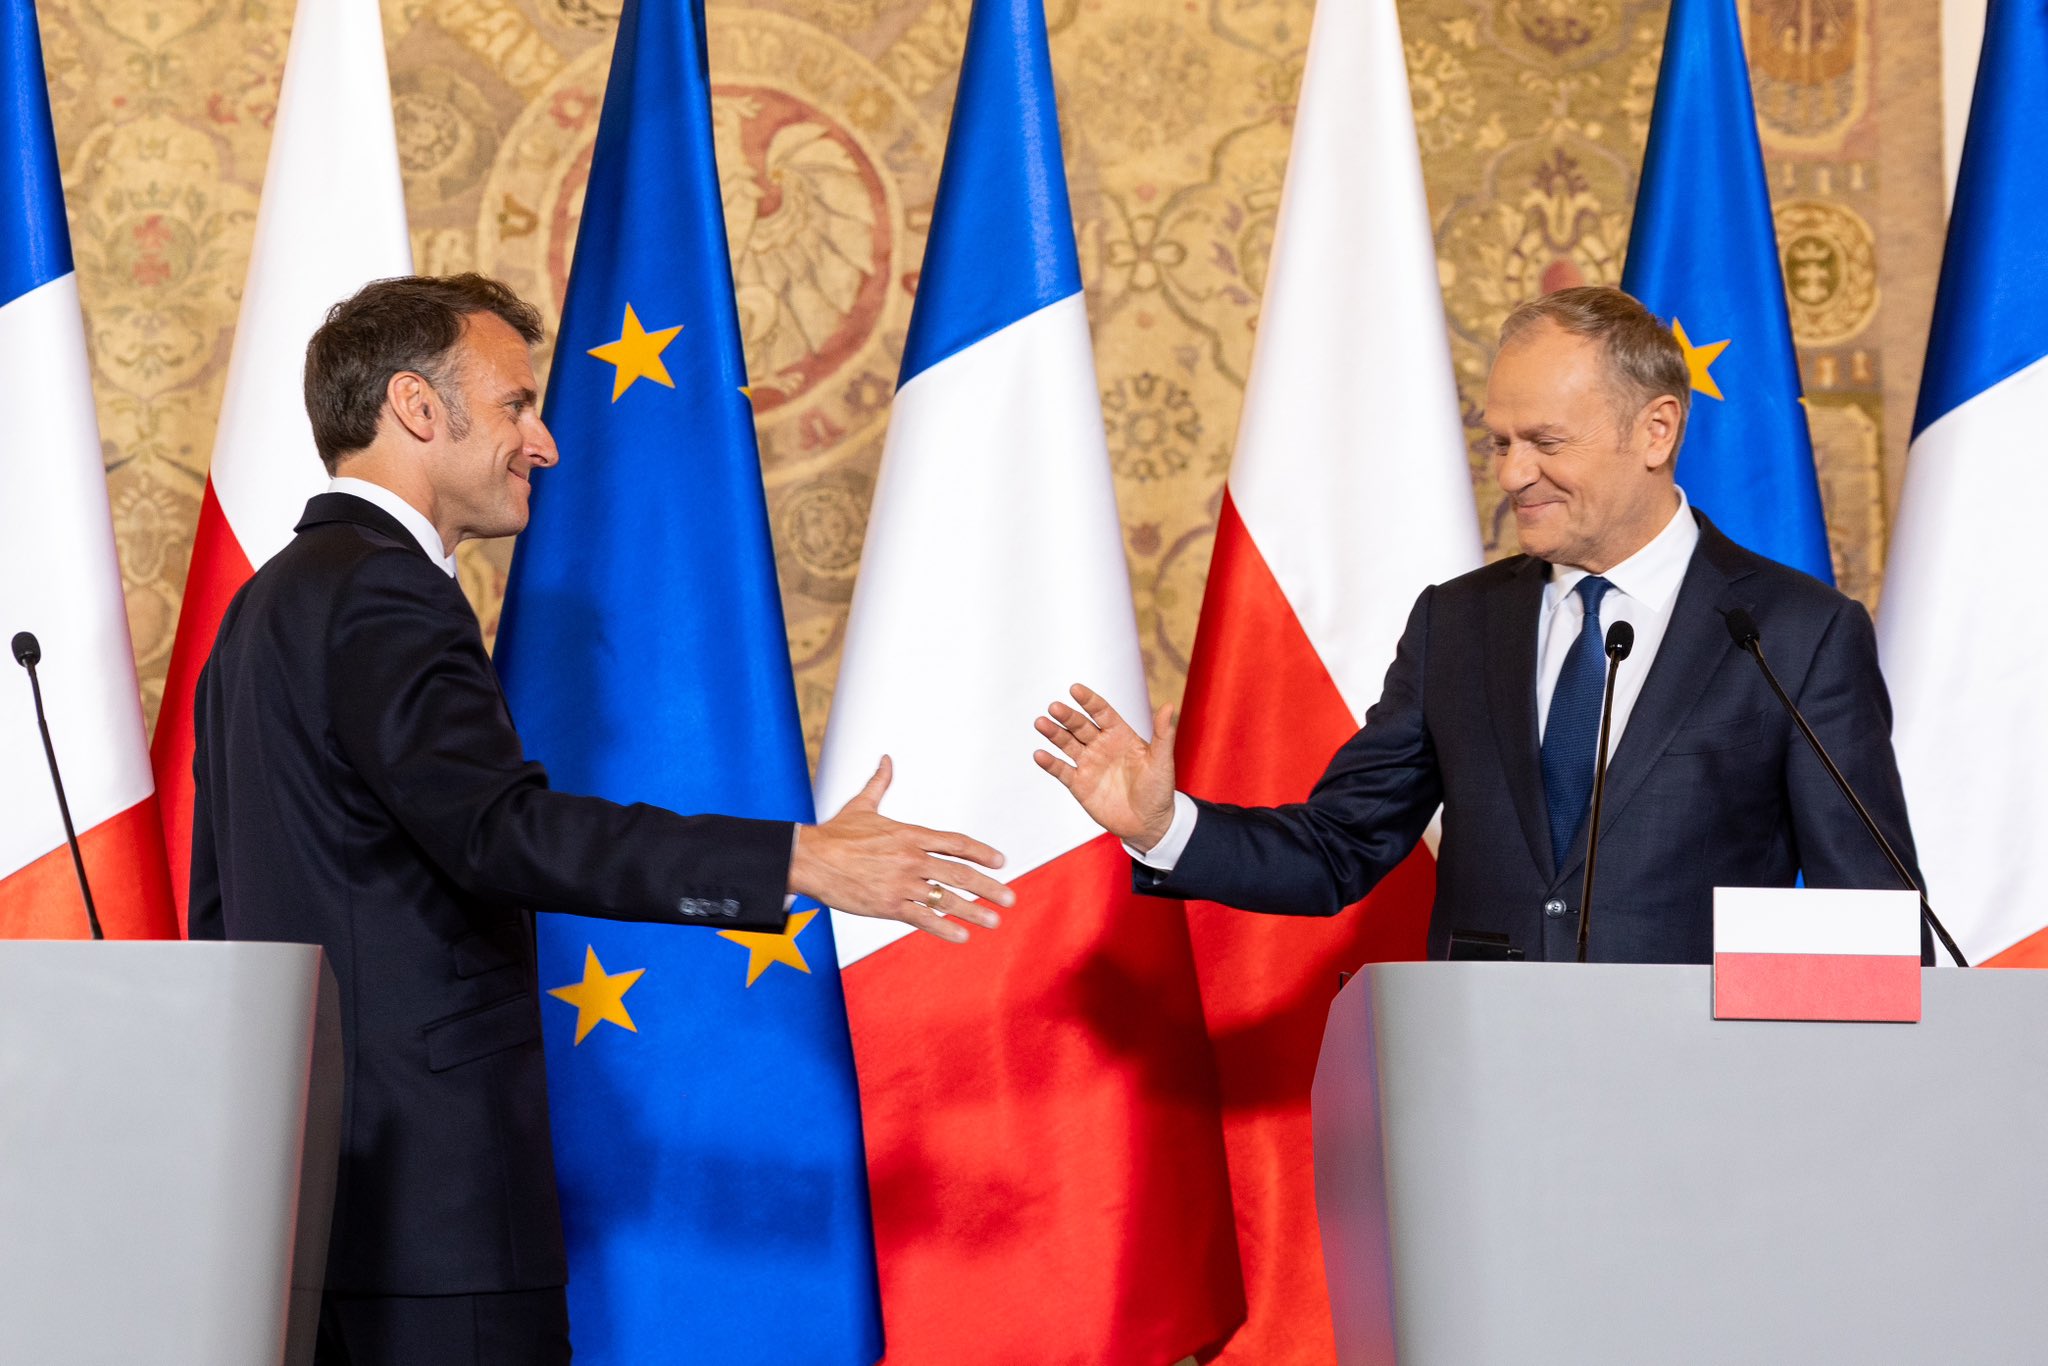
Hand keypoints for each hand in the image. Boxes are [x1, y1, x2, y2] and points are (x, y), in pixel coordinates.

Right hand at [790, 756, 1012, 943]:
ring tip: (994, 920)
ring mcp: (901, 883)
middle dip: (989, 886)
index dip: (981, 852)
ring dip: (974, 911)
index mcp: (910, 834)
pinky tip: (963, 936)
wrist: (809, 858)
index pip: (955, 843)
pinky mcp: (887, 905)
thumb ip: (880, 783)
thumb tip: (886, 759)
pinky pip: (922, 918)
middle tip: (1011, 897)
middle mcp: (911, 859)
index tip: (1001, 862)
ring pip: (946, 899)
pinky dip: (944, 928)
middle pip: (960, 873)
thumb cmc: (835, 834)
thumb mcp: (862, 805)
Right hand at [1032, 684, 1177, 849]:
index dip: (1089, 701)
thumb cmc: (1159, 790)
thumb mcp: (1162, 761)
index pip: (1102, 712)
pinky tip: (1040, 755)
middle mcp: (1101, 746)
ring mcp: (1089, 764)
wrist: (1149, 823)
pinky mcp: (1079, 784)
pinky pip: (1062, 770)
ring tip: (1041, 723)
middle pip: (1080, 726)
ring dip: (1054, 734)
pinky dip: (1050, 763)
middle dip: (1067, 716)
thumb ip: (1163, 734)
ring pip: (1067, 744)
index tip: (1075, 689)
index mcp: (1120, 735)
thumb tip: (1169, 707)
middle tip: (1054, 707)